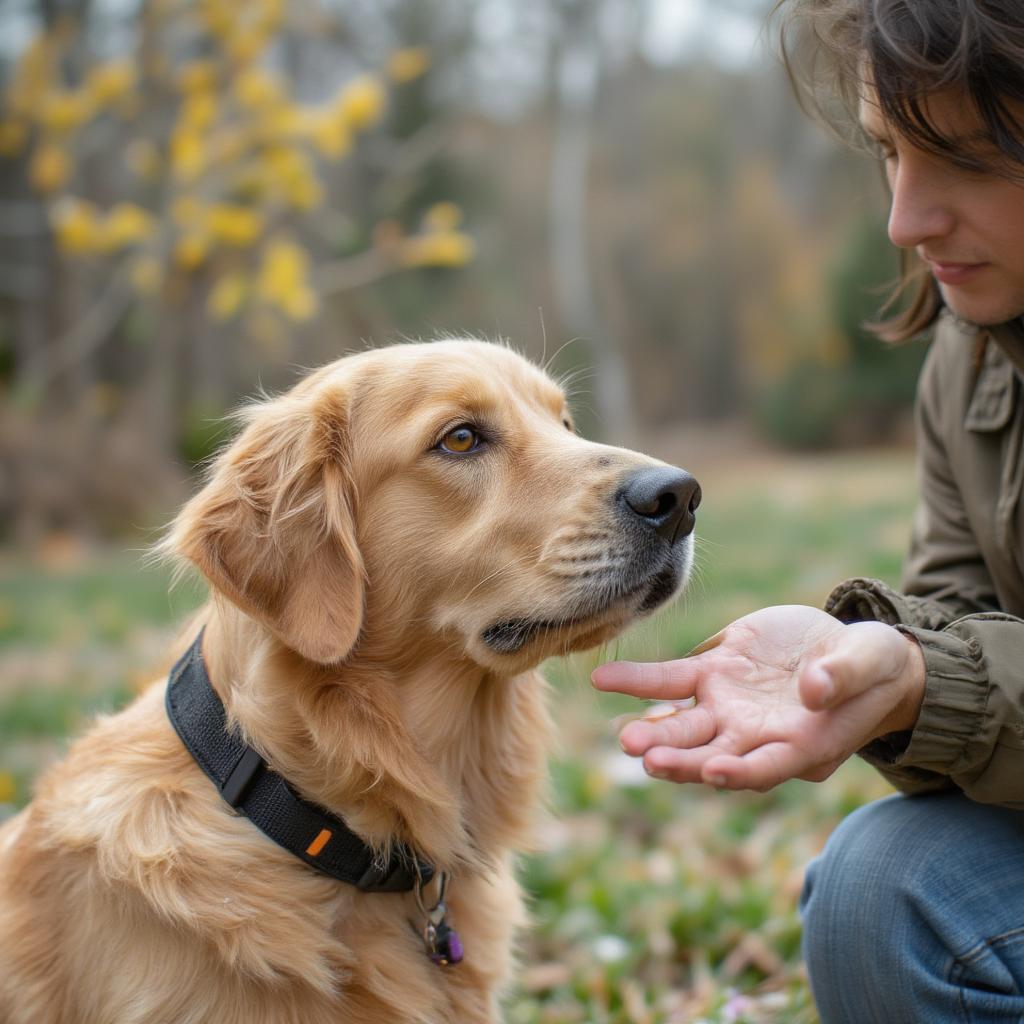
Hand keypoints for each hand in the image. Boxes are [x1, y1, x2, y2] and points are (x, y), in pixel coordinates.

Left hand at [591, 605, 925, 790]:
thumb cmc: (870, 668)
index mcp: (802, 745)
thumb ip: (843, 675)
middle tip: (650, 761)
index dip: (742, 772)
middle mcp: (756, 736)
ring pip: (685, 726)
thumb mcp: (869, 663)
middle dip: (683, 762)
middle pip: (713, 756)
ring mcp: (729, 707)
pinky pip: (669, 680)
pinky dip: (638, 682)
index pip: (766, 767)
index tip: (716, 773)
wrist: (847, 653)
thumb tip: (814, 688)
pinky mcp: (713, 673)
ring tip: (626, 739)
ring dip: (655, 733)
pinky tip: (603, 680)